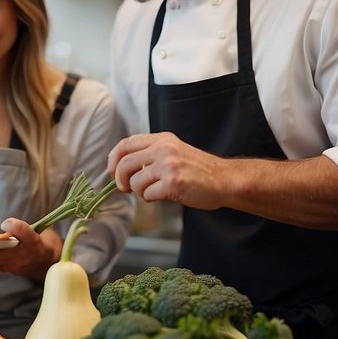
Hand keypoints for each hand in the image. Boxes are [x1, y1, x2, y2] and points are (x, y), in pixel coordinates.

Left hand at [108, 131, 228, 209]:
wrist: (224, 180)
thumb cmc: (197, 170)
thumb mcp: (173, 151)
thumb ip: (149, 154)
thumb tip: (118, 168)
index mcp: (161, 139)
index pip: (125, 144)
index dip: (113, 159)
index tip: (113, 171)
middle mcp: (163, 149)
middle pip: (124, 163)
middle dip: (120, 179)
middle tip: (125, 188)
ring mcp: (168, 166)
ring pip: (134, 181)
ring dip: (139, 191)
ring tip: (152, 191)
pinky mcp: (173, 183)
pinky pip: (147, 194)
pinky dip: (150, 199)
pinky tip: (162, 196)